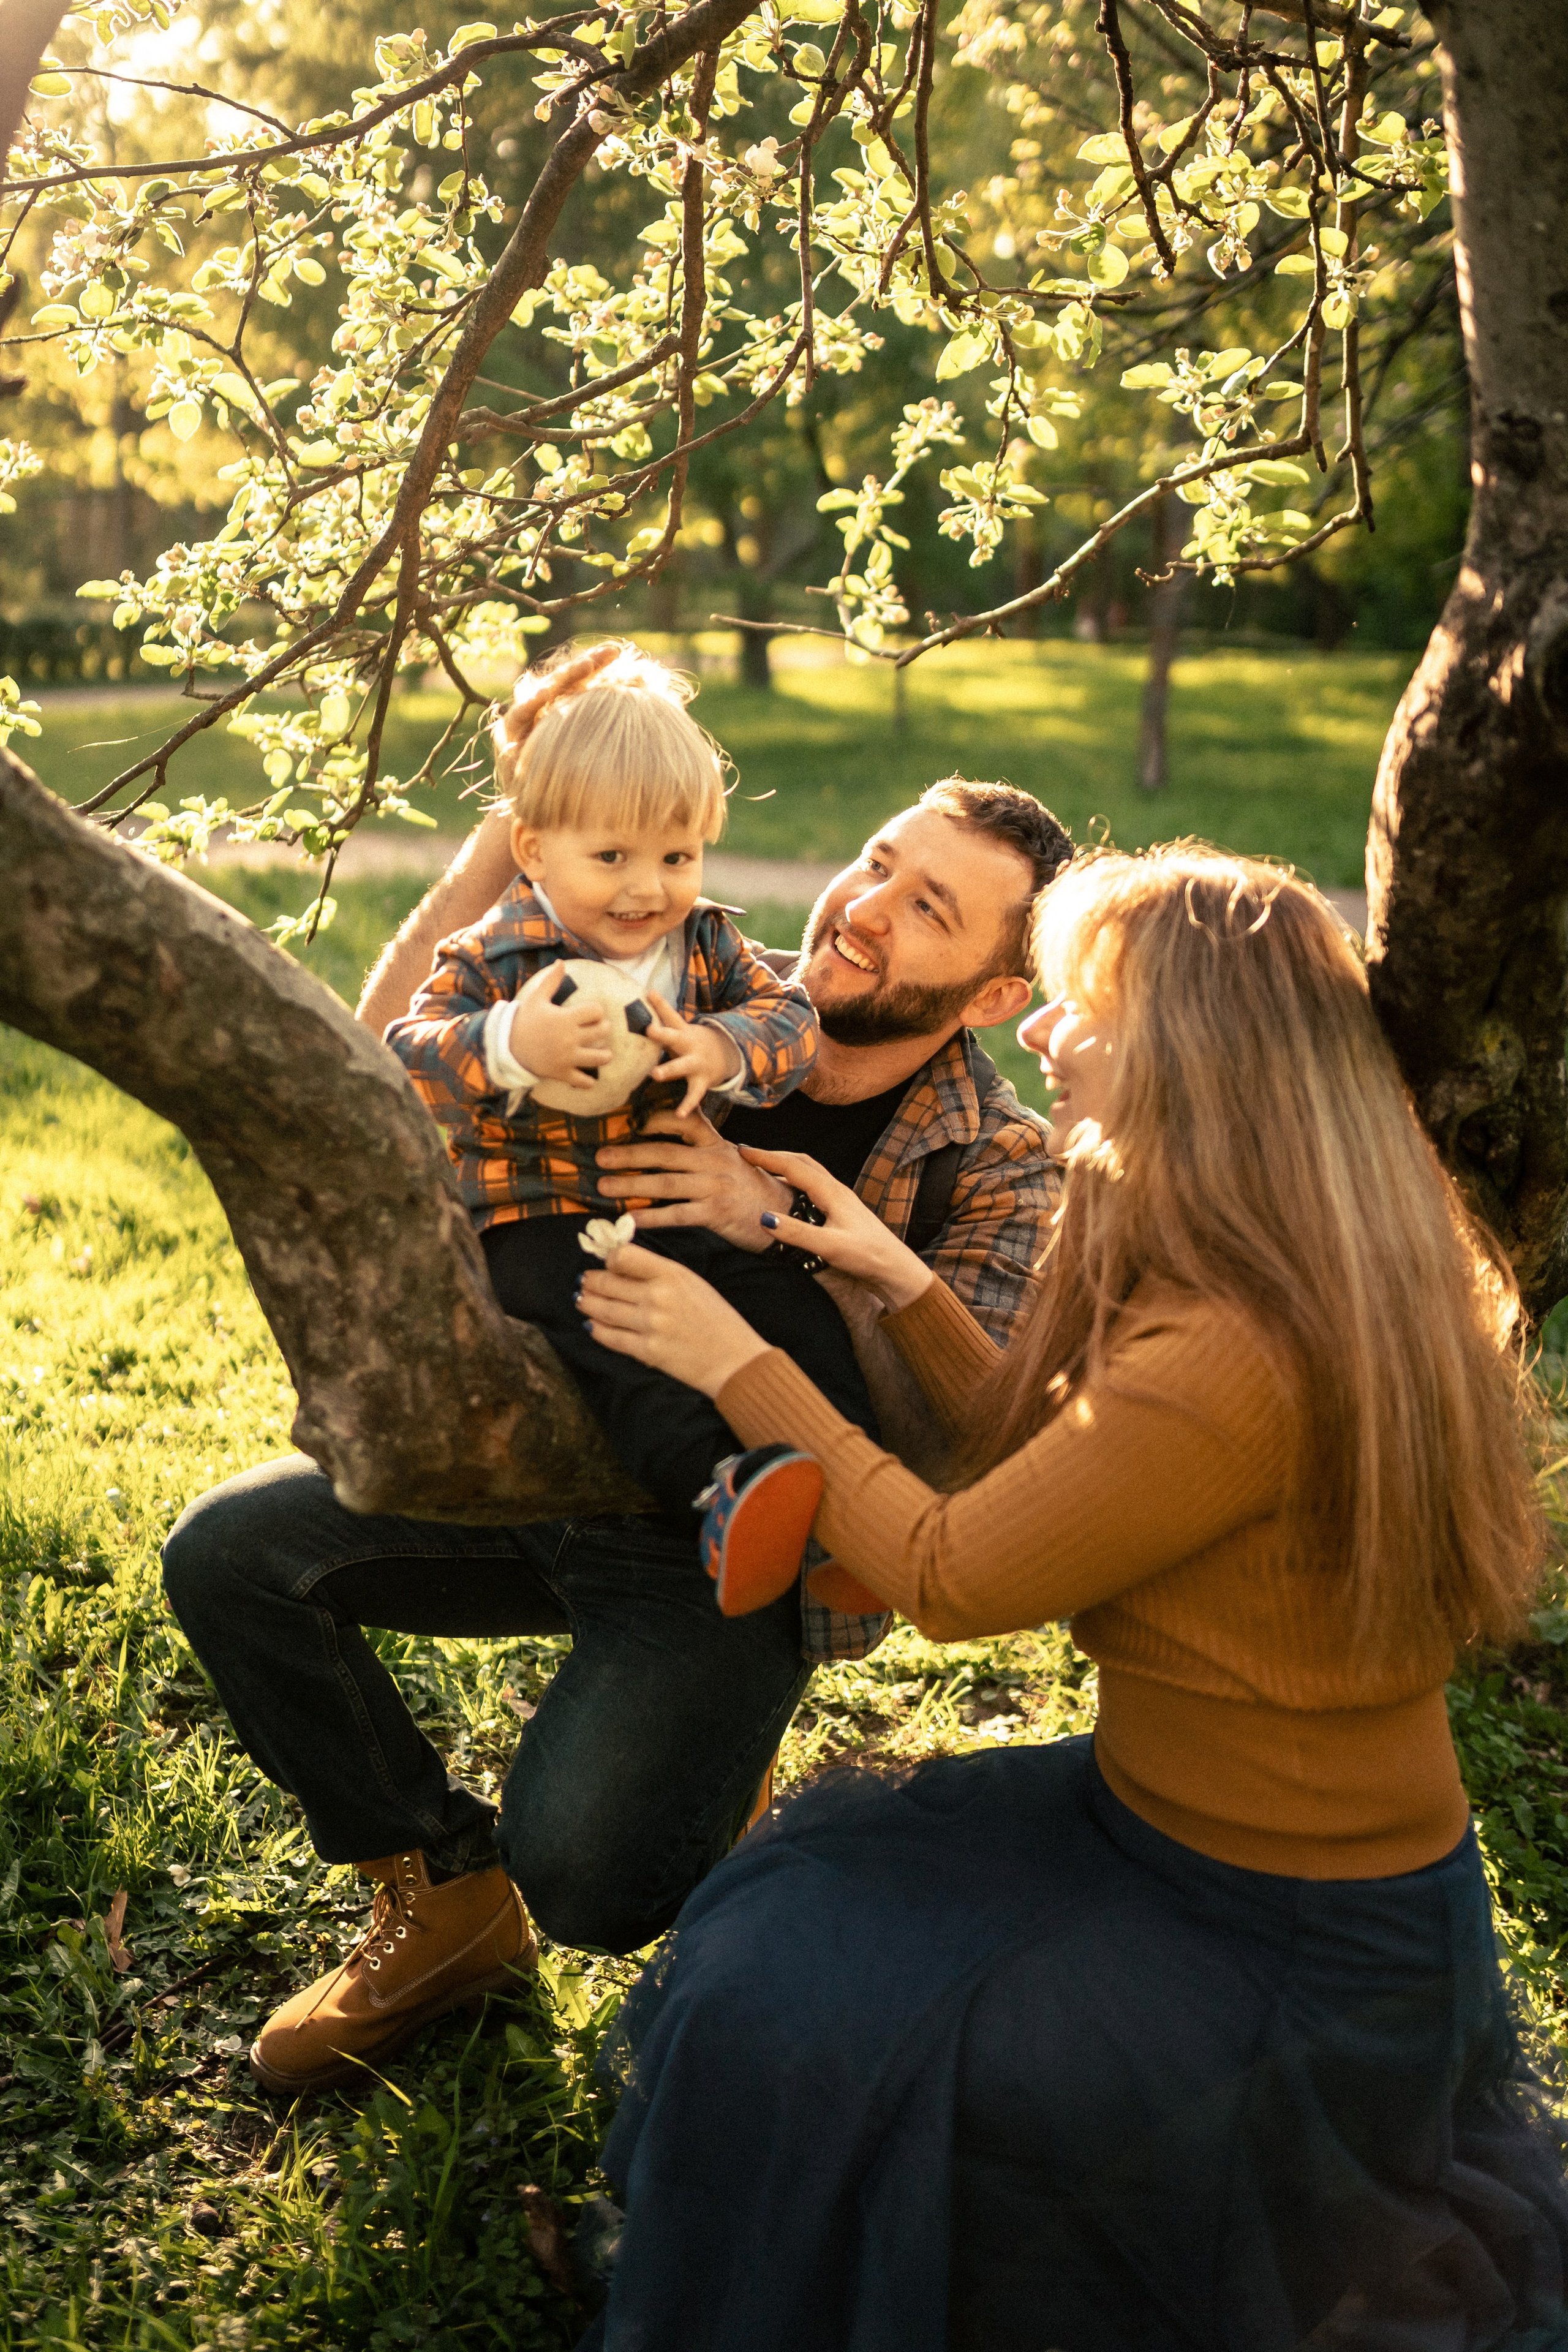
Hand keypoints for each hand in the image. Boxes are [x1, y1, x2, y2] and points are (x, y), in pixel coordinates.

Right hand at [508, 965, 611, 1090]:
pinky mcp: (562, 1073)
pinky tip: (590, 1076)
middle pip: (603, 1031)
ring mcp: (567, 1057)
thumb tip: (561, 962)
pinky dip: (589, 1081)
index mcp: (565, 1018)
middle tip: (600, 1029)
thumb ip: (551, 980)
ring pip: (600, 1058)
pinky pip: (583, 1081)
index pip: (596, 1011)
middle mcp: (570, 1038)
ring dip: (605, 1054)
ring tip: (602, 1052)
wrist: (507, 1047)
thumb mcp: (536, 998)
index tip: (592, 1013)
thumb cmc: (524, 1020)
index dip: (597, 1010)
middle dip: (604, 1028)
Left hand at [577, 1240, 769, 1395]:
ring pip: (602, 1310)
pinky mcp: (646, 1351)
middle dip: (590, 1281)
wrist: (733, 1359)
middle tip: (584, 1281)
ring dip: (587, 1304)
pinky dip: (596, 1330)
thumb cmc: (717, 1319)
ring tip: (581, 1300)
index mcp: (672, 1273)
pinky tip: (592, 1326)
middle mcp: (657, 1296)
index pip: (624, 1256)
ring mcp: (649, 1325)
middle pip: (607, 1282)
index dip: (609, 1258)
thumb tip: (622, 1265)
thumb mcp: (693, 1282)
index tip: (607, 1263)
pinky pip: (610, 1337)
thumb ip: (660, 1272)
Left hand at [595, 1107, 791, 1245]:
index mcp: (716, 1144)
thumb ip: (702, 1146)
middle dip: (629, 1155)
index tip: (631, 1124)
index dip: (657, 1121)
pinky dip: (652, 1216)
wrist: (785, 1214)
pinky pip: (678, 1214)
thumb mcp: (730, 1158)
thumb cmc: (749, 1186)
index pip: (684, 1122)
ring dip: (632, 1184)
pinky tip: (631, 1219)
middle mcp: (715, 1160)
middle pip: (665, 1153)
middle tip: (599, 1158)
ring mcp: (716, 1186)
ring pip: (666, 1183)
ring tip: (605, 1187)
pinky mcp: (717, 1212)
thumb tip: (663, 1136)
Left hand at [644, 990, 742, 1115]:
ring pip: (681, 1066)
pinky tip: (679, 1114)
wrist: (727, 1055)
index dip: (660, 1004)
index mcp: (683, 1031)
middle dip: (662, 1035)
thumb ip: (664, 1015)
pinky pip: (693, 1095)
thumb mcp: (682, 1028)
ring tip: (655, 1074)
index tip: (649, 993)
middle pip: (675, 1038)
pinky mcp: (701, 1081)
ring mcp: (696, 1063)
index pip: (670, 1015)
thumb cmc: (693, 1042)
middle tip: (649, 1030)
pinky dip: (687, 1105)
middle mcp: (689, 1045)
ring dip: (668, 1070)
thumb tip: (645, 991)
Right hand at [740, 1147, 935, 1313]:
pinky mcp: (843, 1209)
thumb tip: (764, 1218)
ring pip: (809, 1171)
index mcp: (832, 1193)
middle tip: (748, 1155)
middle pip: (802, 1162)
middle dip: (774, 1155)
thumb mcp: (829, 1247)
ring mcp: (841, 1198)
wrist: (895, 1268)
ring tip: (764, 1167)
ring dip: (786, 1165)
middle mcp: (837, 1190)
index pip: (793, 1167)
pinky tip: (788, 1192)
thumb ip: (797, 1233)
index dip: (767, 1158)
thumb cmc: (867, 1257)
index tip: (742, 1152)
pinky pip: (814, 1184)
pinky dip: (795, 1179)